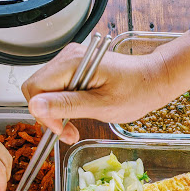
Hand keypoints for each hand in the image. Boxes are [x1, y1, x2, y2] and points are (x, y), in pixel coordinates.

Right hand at [22, 32, 189, 143]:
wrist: (155, 79)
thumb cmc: (135, 92)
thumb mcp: (101, 105)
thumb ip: (66, 105)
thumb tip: (35, 107)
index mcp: (72, 63)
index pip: (34, 89)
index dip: (43, 113)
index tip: (61, 129)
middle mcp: (67, 57)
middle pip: (37, 89)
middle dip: (49, 115)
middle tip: (69, 132)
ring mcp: (71, 61)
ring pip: (47, 91)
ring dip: (57, 112)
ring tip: (75, 127)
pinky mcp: (76, 68)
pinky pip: (58, 88)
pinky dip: (65, 105)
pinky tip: (79, 113)